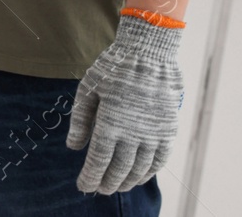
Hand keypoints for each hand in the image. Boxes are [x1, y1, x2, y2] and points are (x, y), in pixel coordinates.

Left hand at [65, 14, 183, 193]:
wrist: (149, 52)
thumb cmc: (113, 68)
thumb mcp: (88, 88)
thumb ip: (80, 120)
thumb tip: (73, 147)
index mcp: (110, 122)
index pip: (98, 161)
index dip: (90, 177)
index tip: (83, 186)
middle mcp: (133, 133)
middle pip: (119, 170)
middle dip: (107, 184)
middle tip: (98, 190)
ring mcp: (153, 133)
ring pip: (140, 169)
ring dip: (127, 182)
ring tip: (116, 187)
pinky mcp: (168, 130)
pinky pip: (160, 160)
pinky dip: (149, 173)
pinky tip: (139, 177)